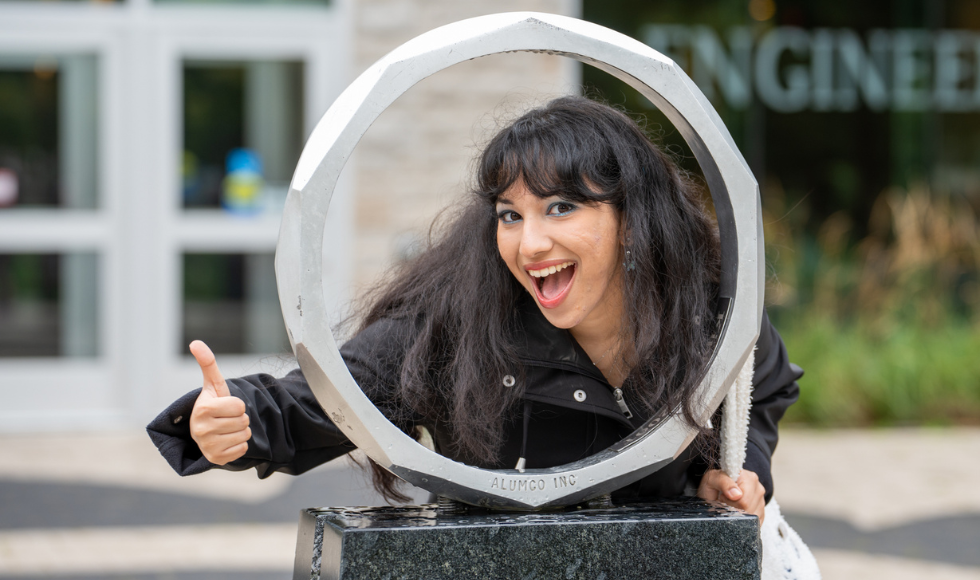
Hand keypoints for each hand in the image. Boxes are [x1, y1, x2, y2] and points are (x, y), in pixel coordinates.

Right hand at [188, 340, 250, 464]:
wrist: (205, 430)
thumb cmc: (213, 404)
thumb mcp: (213, 384)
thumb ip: (208, 363)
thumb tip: (196, 342)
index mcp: (202, 409)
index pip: (239, 406)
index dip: (237, 405)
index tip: (225, 407)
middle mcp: (201, 429)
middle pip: (243, 421)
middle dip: (240, 418)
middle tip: (226, 418)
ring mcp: (207, 446)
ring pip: (244, 435)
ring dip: (241, 431)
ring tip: (227, 428)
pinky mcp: (216, 459)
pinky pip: (243, 449)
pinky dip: (239, 445)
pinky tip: (227, 440)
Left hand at [697, 468, 765, 523]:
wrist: (715, 487)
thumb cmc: (715, 482)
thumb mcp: (713, 479)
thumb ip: (724, 483)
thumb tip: (737, 495)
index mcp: (748, 478)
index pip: (744, 501)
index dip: (730, 502)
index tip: (722, 497)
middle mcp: (758, 488)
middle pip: (749, 510)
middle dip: (734, 509)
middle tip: (725, 501)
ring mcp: (761, 500)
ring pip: (753, 518)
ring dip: (739, 515)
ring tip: (731, 505)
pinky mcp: (761, 511)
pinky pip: (756, 522)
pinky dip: (745, 520)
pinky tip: (737, 512)